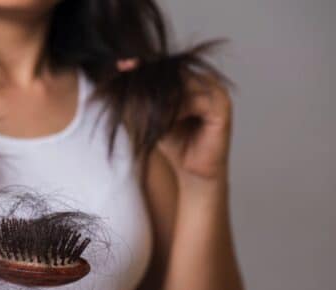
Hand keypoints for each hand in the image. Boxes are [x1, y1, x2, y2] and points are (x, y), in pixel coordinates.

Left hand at [117, 58, 232, 180]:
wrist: (192, 172)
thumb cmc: (175, 144)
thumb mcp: (153, 117)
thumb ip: (142, 98)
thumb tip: (120, 74)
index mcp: (191, 77)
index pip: (167, 66)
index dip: (144, 67)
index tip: (121, 65)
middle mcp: (206, 79)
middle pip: (175, 73)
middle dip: (150, 82)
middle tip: (128, 85)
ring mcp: (216, 91)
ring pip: (183, 86)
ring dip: (161, 99)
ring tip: (142, 112)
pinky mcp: (222, 107)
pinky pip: (195, 102)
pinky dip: (175, 111)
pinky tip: (161, 123)